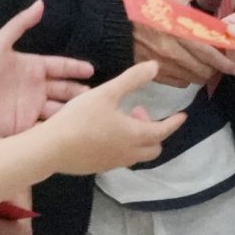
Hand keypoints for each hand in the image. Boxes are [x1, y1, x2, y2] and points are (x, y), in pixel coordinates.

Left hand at [0, 0, 95, 138]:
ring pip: (58, 109)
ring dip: (72, 111)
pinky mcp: (24, 126)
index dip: (75, 67)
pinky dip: (57, 127)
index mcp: (33, 67)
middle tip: (95, 96)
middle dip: (79, 92)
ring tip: (87, 113)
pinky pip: (45, 127)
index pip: (60, 66)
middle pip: (64, 89)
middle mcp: (36, 88)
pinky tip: (70, 129)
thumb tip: (40, 2)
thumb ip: (20, 23)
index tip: (91, 70)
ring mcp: (31, 107)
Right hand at [44, 61, 187, 174]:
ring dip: (137, 138)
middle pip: (153, 148)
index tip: (182, 116)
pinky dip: (122, 145)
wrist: (52, 148)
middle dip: (153, 130)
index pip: (162, 131)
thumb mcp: (107, 93)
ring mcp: (113, 163)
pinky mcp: (98, 168)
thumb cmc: (81, 118)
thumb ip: (132, 79)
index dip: (174, 122)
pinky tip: (105, 133)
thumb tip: (155, 66)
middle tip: (137, 111)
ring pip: (136, 154)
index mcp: (135, 135)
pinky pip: (120, 158)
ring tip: (120, 119)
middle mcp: (128, 153)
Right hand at [134, 0, 234, 87]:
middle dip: (217, 68)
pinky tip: (189, 66)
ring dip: (204, 73)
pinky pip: (180, 83)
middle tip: (224, 62)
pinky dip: (189, 77)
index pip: (209, 52)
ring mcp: (163, 65)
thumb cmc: (149, 6)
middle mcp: (172, 51)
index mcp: (180, 30)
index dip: (226, 62)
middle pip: (204, 69)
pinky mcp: (155, 74)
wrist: (117, 24)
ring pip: (194, 78)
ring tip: (208, 64)